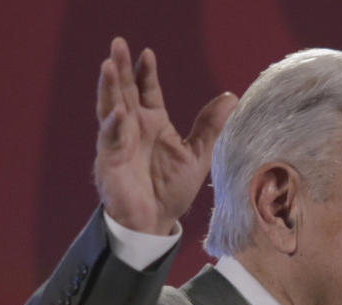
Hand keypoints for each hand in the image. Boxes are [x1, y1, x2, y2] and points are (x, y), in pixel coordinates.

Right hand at [94, 37, 237, 234]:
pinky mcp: (109, 161)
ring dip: (109, 87)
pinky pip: (110, 139)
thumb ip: (211, 127)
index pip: (147, 90)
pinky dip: (114, 126)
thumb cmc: (171, 191)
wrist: (155, 223)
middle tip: (118, 43)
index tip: (148, 53)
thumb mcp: (198, 156)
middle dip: (121, 67)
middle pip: (124, 90)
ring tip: (109, 65)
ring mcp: (118, 142)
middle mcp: (133, 127)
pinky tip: (119, 112)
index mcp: (153, 123)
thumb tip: (232, 96)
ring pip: (110, 107)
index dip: (146, 72)